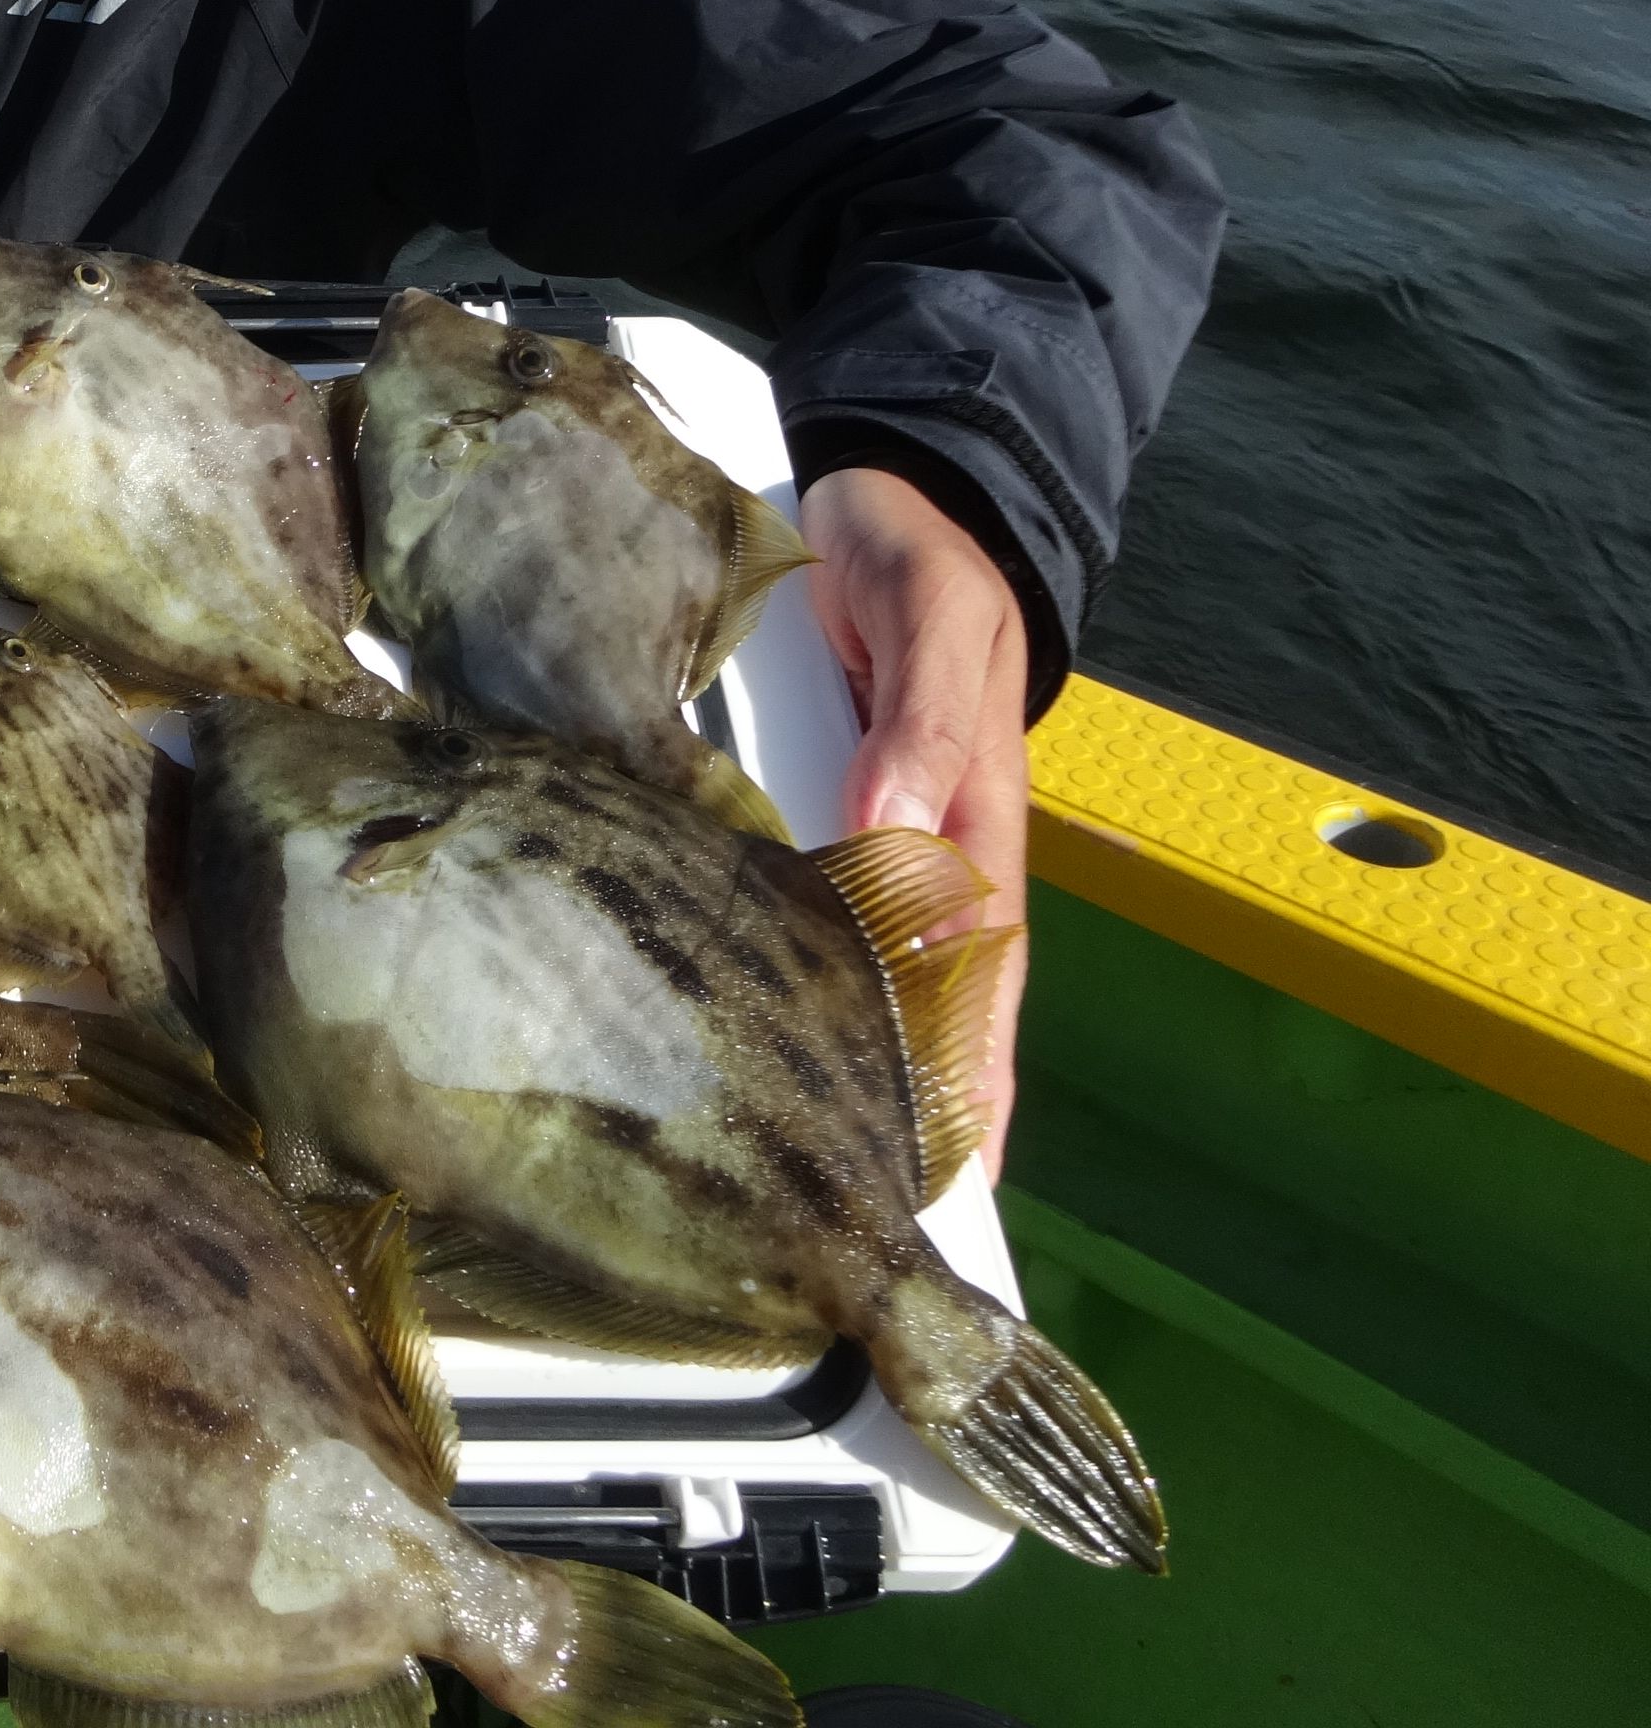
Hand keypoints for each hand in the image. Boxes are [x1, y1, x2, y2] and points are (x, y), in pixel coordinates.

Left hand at [800, 466, 1030, 1177]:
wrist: (890, 502)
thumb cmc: (922, 563)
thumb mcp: (934, 617)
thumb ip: (925, 720)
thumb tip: (896, 826)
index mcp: (975, 823)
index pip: (979, 980)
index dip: (973, 1085)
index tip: (958, 1183)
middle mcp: (933, 851)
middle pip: (935, 1010)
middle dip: (919, 1118)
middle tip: (878, 1229)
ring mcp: (878, 840)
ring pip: (872, 980)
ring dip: (855, 1070)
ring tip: (818, 1179)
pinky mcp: (823, 814)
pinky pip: (814, 923)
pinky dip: (797, 991)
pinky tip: (753, 1047)